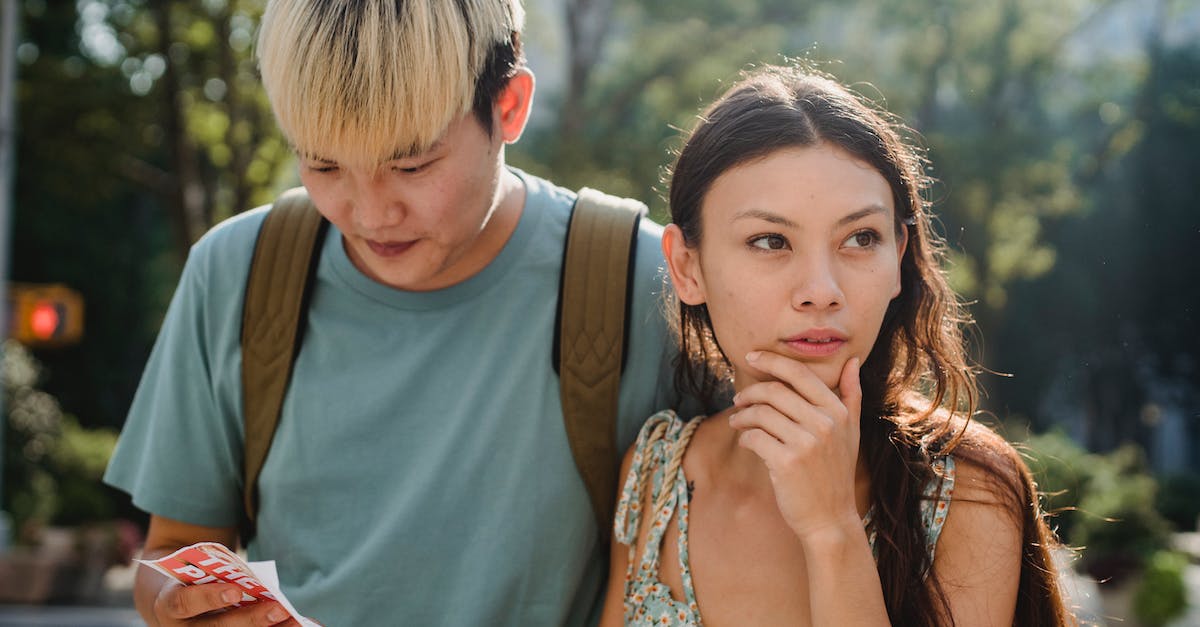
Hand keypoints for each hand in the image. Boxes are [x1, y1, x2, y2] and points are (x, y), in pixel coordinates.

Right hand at [152, 580, 297, 625]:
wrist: (178, 600)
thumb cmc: (195, 579)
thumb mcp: (198, 572)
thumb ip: (221, 574)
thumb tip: (260, 580)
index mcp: (170, 605)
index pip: (185, 602)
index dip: (210, 597)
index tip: (236, 590)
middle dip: (249, 619)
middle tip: (278, 609)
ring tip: (291, 620)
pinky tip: (290, 625)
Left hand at [728, 352, 862, 541]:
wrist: (830, 518)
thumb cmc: (836, 473)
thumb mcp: (851, 432)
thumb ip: (851, 395)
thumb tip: (852, 360)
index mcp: (838, 411)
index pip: (799, 373)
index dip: (771, 361)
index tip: (751, 357)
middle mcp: (825, 424)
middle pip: (774, 390)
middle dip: (749, 392)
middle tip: (738, 399)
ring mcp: (806, 443)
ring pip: (761, 413)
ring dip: (742, 416)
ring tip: (737, 422)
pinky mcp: (787, 462)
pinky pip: (754, 437)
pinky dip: (745, 438)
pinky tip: (746, 442)